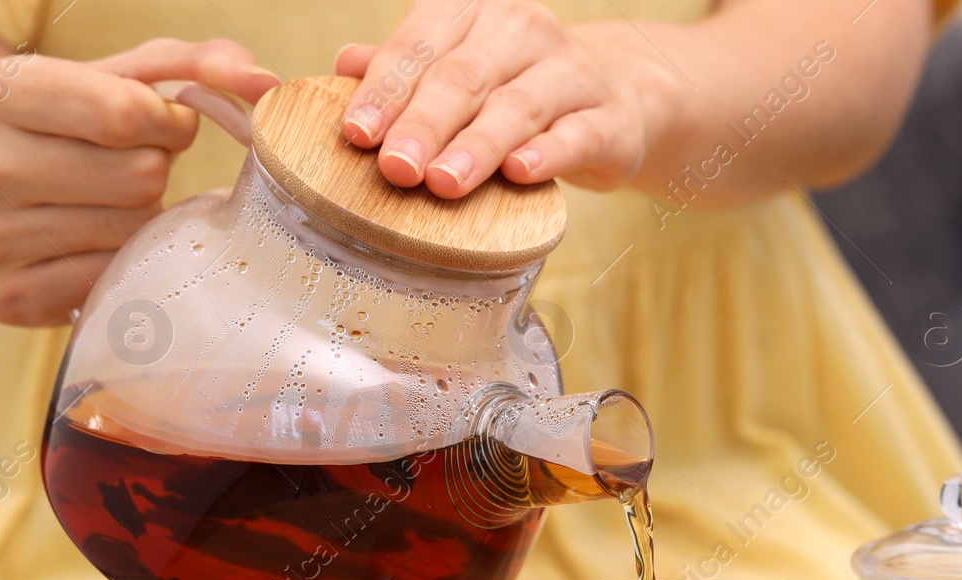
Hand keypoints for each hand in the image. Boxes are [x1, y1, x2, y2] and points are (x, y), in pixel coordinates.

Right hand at [0, 39, 277, 325]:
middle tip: (126, 170)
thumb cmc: (73, 126)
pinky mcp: (4, 295)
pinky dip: (122, 265)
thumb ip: (198, 65)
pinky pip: (111, 282)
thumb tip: (264, 84)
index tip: (162, 126)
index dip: (168, 124)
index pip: (125, 114)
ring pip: (132, 233)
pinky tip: (95, 247)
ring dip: (142, 221)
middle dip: (154, 171)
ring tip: (107, 206)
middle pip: (138, 178)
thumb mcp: (123, 79)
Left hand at [335, 0, 675, 197]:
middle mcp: (524, 29)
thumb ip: (406, 70)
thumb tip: (345, 65)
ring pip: (518, 106)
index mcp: (475, 9)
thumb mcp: (460, 70)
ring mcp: (573, 72)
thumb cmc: (517, 88)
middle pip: (464, 77)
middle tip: (396, 168)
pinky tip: (519, 172)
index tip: (357, 133)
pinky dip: (547, 154)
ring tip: (444, 181)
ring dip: (478, 145)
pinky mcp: (610, 120)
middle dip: (425, 124)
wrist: (616, 98)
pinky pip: (575, 136)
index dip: (386, 90)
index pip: (420, 45)